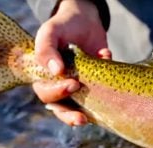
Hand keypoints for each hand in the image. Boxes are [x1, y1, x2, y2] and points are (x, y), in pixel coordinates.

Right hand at [32, 0, 110, 125]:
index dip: (57, 94)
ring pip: (79, 110)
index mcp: (45, 78)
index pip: (46, 94)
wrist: (86, 21)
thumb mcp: (51, 31)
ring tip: (89, 121)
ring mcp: (80, 91)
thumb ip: (46, 48)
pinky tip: (107, 62)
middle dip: (70, 116)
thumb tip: (56, 71)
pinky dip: (107, 92)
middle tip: (82, 117)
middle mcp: (60, 88)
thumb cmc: (63, 27)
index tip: (73, 84)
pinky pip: (101, 98)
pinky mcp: (97, 89)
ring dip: (85, 117)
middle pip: (61, 110)